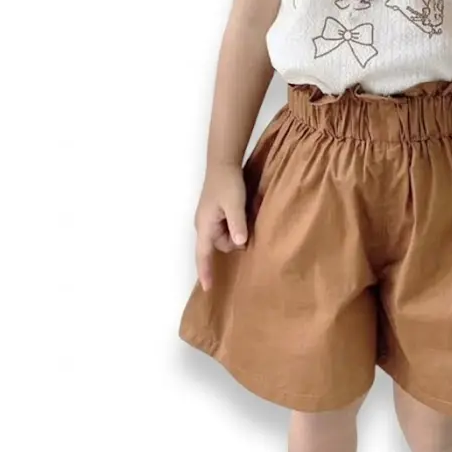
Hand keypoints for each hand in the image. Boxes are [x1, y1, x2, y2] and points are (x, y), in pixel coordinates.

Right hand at [194, 163, 247, 291]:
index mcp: (205, 226)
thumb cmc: (227, 183)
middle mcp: (204, 225)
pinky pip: (227, 226)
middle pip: (221, 245)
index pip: (203, 255)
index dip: (206, 272)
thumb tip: (239, 245)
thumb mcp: (235, 204)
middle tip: (247, 223)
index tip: (208, 289)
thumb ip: (237, 224)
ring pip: (226, 235)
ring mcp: (209, 218)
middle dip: (235, 240)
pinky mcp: (216, 212)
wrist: (223, 162)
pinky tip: (244, 212)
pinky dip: (236, 223)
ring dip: (237, 230)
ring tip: (247, 214)